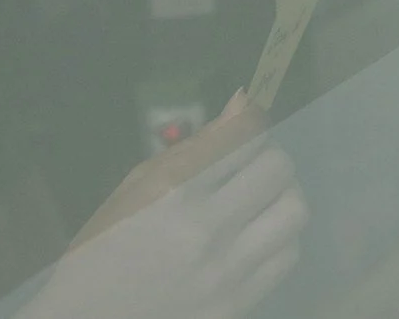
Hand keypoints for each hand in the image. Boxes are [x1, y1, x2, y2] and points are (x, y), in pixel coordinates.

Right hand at [31, 95, 306, 318]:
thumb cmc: (104, 248)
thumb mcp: (137, 188)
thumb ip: (198, 145)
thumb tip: (246, 100)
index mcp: (171, 192)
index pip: (246, 134)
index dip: (252, 123)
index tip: (247, 128)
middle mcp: (202, 229)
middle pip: (278, 168)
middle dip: (267, 158)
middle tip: (248, 168)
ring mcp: (223, 271)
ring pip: (294, 209)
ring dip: (281, 196)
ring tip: (256, 202)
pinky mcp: (237, 304)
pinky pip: (288, 254)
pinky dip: (278, 238)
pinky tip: (253, 238)